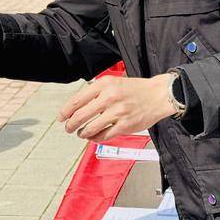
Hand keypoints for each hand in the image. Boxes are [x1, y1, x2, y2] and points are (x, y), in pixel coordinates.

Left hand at [57, 74, 175, 141]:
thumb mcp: (113, 82)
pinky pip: (104, 136)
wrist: (158, 95)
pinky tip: (94, 137)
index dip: (65, 111)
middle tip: (68, 128)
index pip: (77, 100)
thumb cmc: (135, 89)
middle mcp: (109, 97)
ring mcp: (117, 112)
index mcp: (104, 84)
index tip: (61, 117)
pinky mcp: (125, 126)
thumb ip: (96, 92)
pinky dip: (96, 138)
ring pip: (90, 128)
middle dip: (70, 125)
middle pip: (80, 116)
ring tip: (81, 133)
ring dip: (82, 133)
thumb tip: (76, 106)